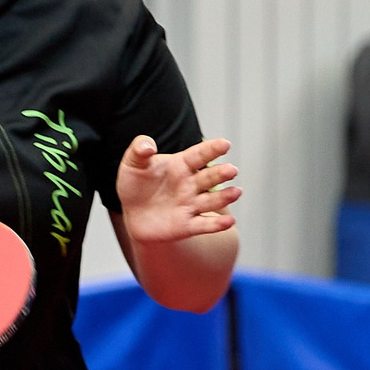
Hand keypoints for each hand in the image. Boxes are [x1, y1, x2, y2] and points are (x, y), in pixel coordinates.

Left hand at [115, 135, 240, 243]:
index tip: (224, 144)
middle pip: (210, 177)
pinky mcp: (188, 225)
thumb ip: (139, 150)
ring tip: (236, 192)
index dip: (211, 149)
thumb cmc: (137, 183)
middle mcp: (191, 184)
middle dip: (221, 174)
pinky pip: (205, 225)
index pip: (199, 155)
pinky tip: (229, 222)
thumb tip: (147, 146)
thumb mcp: (133, 163)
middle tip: (231, 170)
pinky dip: (217, 224)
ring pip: (212, 201)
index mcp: (181, 165)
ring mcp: (191, 205)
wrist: (134, 213)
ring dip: (225, 197)